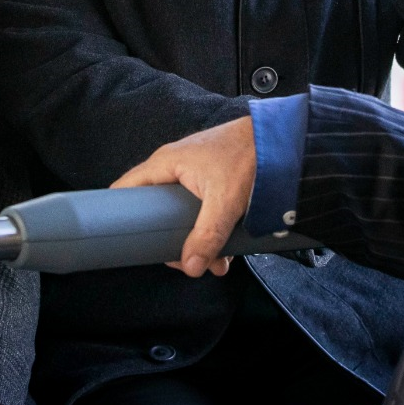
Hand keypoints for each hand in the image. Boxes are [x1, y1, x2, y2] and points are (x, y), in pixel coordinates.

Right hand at [112, 116, 257, 278]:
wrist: (284, 138)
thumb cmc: (249, 155)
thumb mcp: (224, 201)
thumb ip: (206, 236)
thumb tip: (189, 267)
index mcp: (165, 164)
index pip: (126, 189)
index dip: (119, 215)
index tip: (126, 242)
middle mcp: (175, 167)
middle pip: (155, 211)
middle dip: (170, 241)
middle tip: (185, 261)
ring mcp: (194, 173)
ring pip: (181, 215)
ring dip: (196, 241)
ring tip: (216, 262)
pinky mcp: (212, 180)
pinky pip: (200, 210)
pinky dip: (210, 231)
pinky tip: (226, 251)